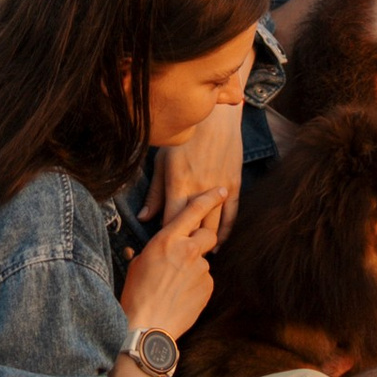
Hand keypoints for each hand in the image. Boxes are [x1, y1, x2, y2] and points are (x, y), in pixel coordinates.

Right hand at [119, 191, 220, 346]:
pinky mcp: (208, 287)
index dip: (210, 198)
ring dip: (194, 267)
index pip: (194, 211)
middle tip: (189, 251)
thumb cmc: (136, 294)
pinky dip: (196, 284)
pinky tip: (180, 296)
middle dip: (203, 238)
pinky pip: (205, 279)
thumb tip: (162, 246)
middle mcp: (188, 250)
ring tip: (174, 286)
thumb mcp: (139, 263)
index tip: (220, 191)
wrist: (147, 327)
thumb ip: (158, 248)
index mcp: (168, 240)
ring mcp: (201, 269)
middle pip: (208, 234)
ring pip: (204, 260)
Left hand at [147, 100, 246, 250]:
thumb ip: (155, 193)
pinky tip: (218, 244)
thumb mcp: (163, 162)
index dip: (166, 239)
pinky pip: (231, 216)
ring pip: (213, 227)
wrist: (217, 118)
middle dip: (186, 246)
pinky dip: (225, 233)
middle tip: (178, 258)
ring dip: (205, 244)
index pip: (171, 223)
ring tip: (196, 256)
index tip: (160, 249)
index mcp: (178, 184)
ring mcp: (219, 189)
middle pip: (193, 229)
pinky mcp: (234, 186)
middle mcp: (199, 190)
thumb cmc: (186, 139)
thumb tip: (143, 218)